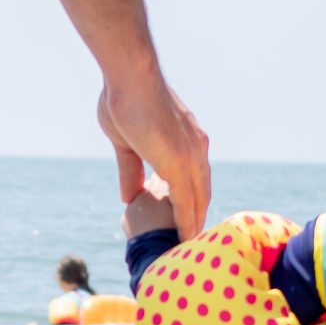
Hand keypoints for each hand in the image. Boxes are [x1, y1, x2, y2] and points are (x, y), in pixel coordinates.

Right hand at [99, 71, 209, 235]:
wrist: (130, 75)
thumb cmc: (124, 97)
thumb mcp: (126, 143)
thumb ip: (131, 170)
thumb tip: (129, 196)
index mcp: (187, 139)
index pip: (195, 177)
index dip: (192, 200)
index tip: (187, 219)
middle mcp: (196, 147)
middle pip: (202, 191)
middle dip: (197, 216)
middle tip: (193, 242)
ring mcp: (190, 155)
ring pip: (198, 199)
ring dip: (195, 225)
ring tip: (191, 249)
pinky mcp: (179, 162)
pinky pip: (186, 200)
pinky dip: (187, 221)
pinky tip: (186, 239)